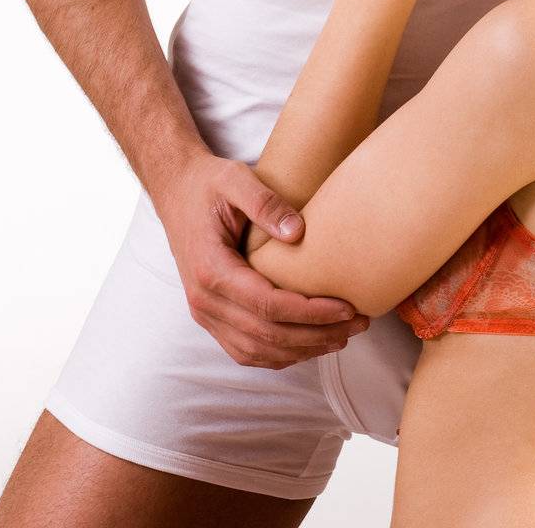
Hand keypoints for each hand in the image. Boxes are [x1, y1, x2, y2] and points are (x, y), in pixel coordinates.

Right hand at [154, 149, 369, 368]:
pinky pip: (245, 349)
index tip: (346, 307)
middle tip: (358, 324)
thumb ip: (265, 203)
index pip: (267, 306)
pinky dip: (279, 353)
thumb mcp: (235, 179)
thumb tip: (298, 232)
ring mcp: (205, 312)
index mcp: (211, 268)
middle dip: (316, 335)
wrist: (176, 190)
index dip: (309, 312)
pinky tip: (310, 343)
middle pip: (266, 335)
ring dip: (302, 350)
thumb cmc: (208, 183)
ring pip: (256, 350)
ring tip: (342, 336)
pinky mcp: (211, 316)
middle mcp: (204, 300)